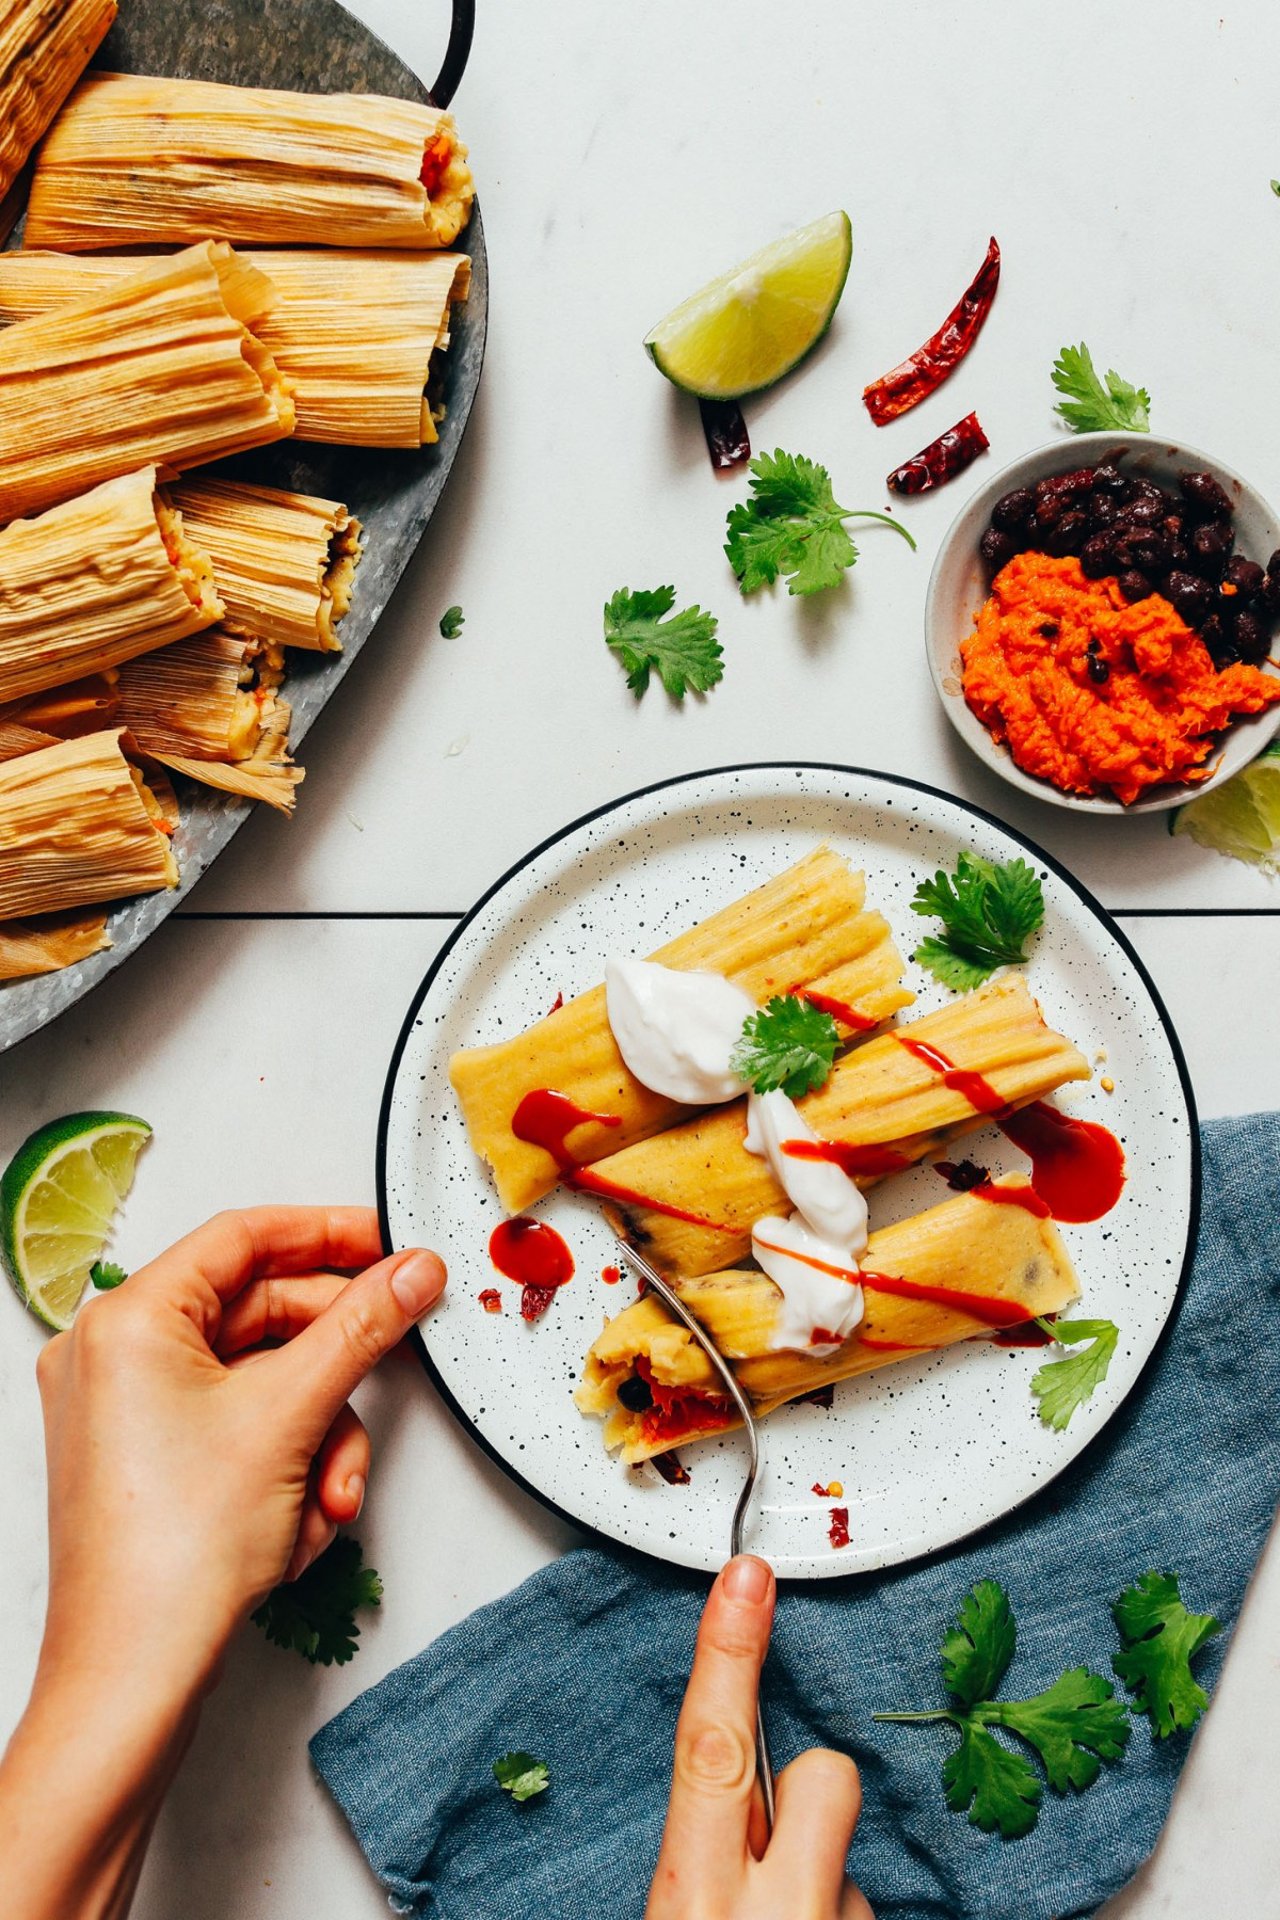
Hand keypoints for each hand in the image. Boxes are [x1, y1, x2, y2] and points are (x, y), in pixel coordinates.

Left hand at [0, 1205, 445, 1919]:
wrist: (133, 1681)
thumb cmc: (174, 1556)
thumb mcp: (291, 1416)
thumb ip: (362, 1328)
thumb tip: (411, 1272)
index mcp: (128, 1321)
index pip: (243, 1238)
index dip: (329, 1234)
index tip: (391, 1244)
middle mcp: (114, 1357)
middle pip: (260, 1317)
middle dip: (334, 1369)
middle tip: (395, 1359)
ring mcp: (127, 1413)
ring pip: (262, 1384)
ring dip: (319, 1436)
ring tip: (333, 1497)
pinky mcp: (148, 1463)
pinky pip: (240, 1430)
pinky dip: (286, 1467)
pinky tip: (299, 1525)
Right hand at [646, 1556, 873, 1919]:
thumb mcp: (678, 1918)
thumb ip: (703, 1860)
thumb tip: (746, 1816)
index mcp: (694, 1903)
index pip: (714, 1752)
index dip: (729, 1655)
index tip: (748, 1578)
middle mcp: (776, 1918)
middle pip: (824, 1777)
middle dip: (812, 1787)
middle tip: (785, 1862)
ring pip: (847, 1856)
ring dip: (822, 1886)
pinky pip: (864, 1909)